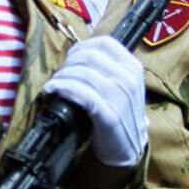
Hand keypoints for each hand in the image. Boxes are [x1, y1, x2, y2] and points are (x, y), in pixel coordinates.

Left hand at [43, 37, 147, 167]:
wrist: (129, 146)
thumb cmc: (122, 114)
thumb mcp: (124, 86)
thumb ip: (109, 68)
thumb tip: (79, 55)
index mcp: (133, 67)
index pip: (105, 42)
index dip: (83, 46)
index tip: (72, 56)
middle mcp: (128, 79)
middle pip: (91, 56)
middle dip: (69, 62)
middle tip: (61, 72)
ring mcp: (120, 97)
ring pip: (83, 73)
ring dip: (63, 76)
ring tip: (54, 82)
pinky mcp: (108, 114)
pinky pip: (81, 94)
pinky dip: (63, 88)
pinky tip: (54, 90)